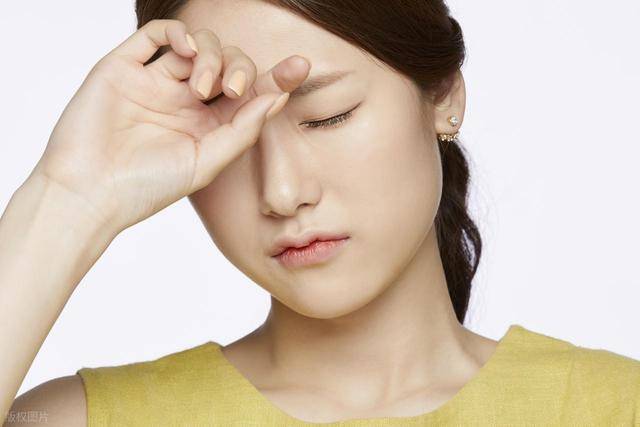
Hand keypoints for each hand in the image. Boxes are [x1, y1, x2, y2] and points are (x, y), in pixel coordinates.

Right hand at [31, 19, 309, 234]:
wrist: (91, 193)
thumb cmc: (147, 187)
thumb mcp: (207, 162)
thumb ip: (242, 129)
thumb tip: (277, 98)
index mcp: (208, 124)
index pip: (249, 92)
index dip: (276, 78)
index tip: (300, 68)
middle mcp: (185, 100)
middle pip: (228, 63)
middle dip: (241, 69)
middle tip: (234, 91)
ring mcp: (156, 81)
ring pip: (197, 45)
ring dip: (212, 56)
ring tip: (205, 87)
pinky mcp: (125, 67)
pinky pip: (157, 35)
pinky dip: (179, 34)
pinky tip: (189, 50)